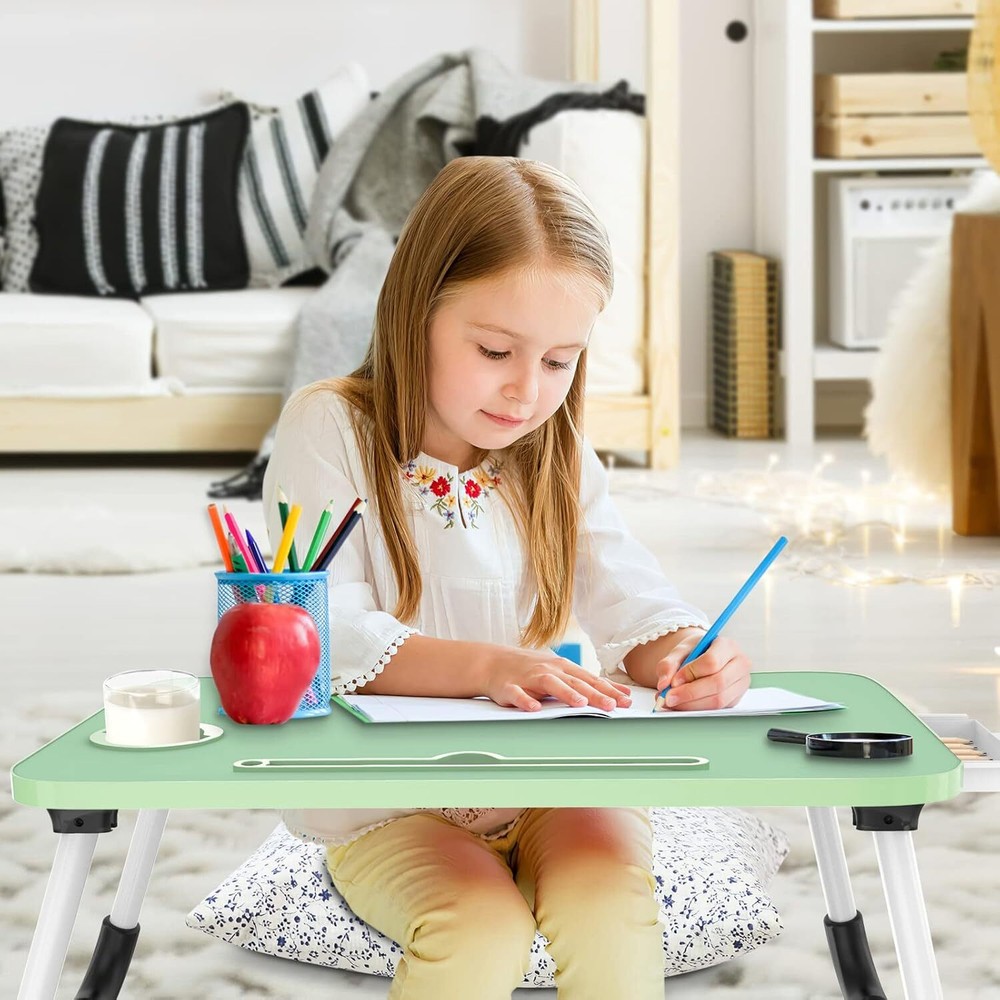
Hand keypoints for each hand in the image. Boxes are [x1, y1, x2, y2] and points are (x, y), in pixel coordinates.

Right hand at [482, 646, 633, 712]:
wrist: (493, 662)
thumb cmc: (531, 669)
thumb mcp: (560, 671)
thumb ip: (586, 682)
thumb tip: (618, 692)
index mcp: (563, 668)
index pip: (590, 679)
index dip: (609, 690)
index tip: (627, 701)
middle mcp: (549, 670)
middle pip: (575, 682)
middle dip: (594, 694)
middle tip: (612, 705)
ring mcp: (529, 677)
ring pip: (550, 684)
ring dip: (565, 693)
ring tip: (579, 703)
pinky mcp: (509, 687)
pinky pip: (518, 694)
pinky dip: (526, 700)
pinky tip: (534, 708)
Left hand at [653, 633, 750, 711]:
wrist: (705, 656)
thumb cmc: (695, 651)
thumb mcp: (679, 651)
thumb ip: (668, 664)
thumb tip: (663, 684)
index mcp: (728, 645)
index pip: (712, 662)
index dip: (691, 673)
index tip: (673, 681)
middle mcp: (740, 664)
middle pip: (718, 683)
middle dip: (690, 693)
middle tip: (668, 698)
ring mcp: (741, 683)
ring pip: (718, 700)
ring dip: (692, 705)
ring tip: (672, 702)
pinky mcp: (736, 698)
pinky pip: (717, 709)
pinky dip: (697, 709)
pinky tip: (682, 705)